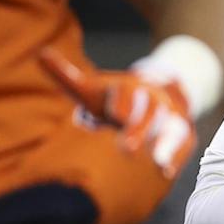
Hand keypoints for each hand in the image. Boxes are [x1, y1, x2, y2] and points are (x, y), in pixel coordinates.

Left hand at [39, 47, 196, 178]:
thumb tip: (41, 53)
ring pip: (169, 126)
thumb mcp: (90, 90)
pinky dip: (175, 156)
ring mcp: (168, 116)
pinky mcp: (182, 132)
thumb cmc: (114, 100)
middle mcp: (151, 99)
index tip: (114, 115)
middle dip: (139, 129)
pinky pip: (182, 143)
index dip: (121, 103)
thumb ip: (67, 77)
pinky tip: (166, 170)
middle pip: (149, 110)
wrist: (160, 96)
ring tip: (155, 161)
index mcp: (126, 88)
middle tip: (127, 148)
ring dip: (162, 144)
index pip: (125, 93)